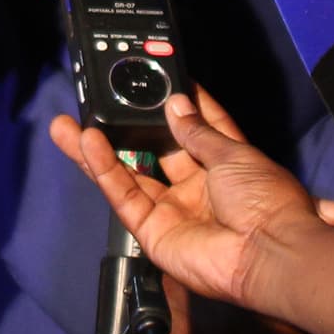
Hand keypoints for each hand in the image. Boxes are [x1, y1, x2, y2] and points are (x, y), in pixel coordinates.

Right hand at [52, 93, 333, 309]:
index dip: (178, 104)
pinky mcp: (153, 232)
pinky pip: (125, 197)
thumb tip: (177, 104)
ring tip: (66, 126)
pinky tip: (88, 144)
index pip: (198, 126)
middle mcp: (198, 185)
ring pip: (128, 174)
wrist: (266, 253)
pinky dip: (106, 172)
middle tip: (99, 103)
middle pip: (153, 151)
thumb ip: (198, 131)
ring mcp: (174, 209)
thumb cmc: (263, 198)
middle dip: (127, 128)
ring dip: (99, 151)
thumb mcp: (233, 153)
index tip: (157, 79)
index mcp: (227, 164)